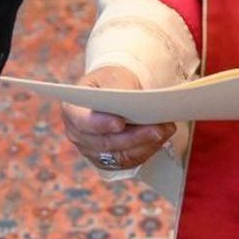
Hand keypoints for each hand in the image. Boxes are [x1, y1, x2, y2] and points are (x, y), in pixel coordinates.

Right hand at [60, 65, 176, 171]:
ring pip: (120, 155)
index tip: (120, 122)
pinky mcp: (107, 162)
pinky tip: (161, 138)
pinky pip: (128, 161)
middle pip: (106, 143)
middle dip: (134, 136)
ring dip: (145, 144)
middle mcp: (78, 135)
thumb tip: (135, 101)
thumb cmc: (110, 82)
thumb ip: (120, 89)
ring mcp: (92, 151)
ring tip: (166, 130)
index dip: (101, 124)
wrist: (111, 92)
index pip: (83, 121)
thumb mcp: (113, 77)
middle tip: (157, 128)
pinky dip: (147, 150)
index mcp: (72, 110)